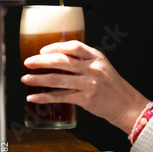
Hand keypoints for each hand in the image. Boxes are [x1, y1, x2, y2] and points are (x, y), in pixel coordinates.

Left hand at [21, 41, 149, 133]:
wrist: (126, 104)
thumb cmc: (112, 86)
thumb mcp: (102, 67)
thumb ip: (85, 62)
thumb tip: (58, 60)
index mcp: (97, 57)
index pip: (73, 46)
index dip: (56, 47)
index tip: (42, 50)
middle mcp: (93, 68)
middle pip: (62, 61)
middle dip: (41, 61)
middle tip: (28, 62)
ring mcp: (90, 84)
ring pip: (58, 80)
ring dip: (39, 79)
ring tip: (26, 79)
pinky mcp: (86, 99)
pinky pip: (61, 97)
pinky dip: (45, 97)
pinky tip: (34, 98)